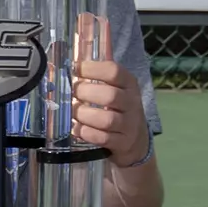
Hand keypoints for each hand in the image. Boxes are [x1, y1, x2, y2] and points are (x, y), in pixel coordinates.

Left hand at [71, 53, 149, 167]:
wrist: (136, 140)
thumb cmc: (119, 108)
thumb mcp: (116, 89)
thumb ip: (98, 77)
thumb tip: (71, 64)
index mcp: (130, 84)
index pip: (114, 71)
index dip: (92, 69)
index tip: (75, 69)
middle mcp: (132, 103)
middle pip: (110, 96)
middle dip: (85, 93)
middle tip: (73, 93)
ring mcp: (129, 124)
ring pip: (107, 119)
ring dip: (84, 115)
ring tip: (74, 112)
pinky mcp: (123, 143)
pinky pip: (103, 138)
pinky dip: (86, 133)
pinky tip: (77, 128)